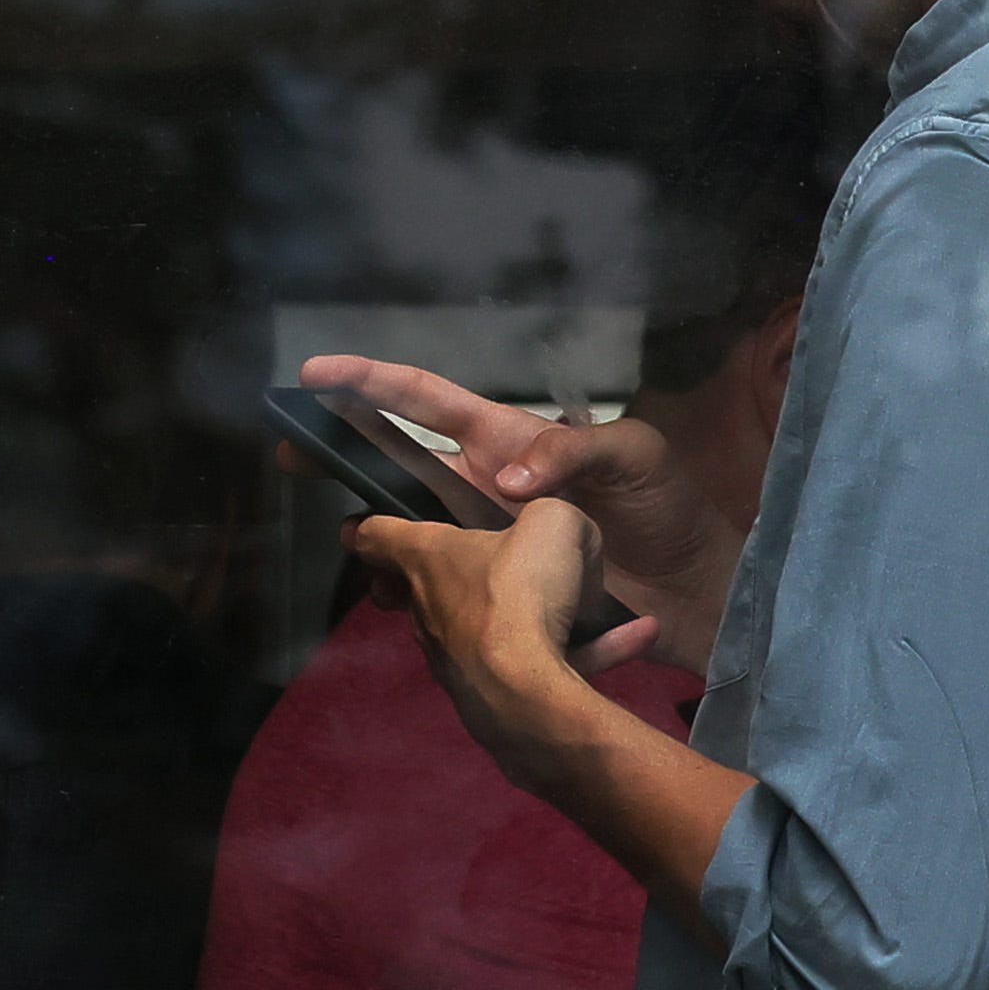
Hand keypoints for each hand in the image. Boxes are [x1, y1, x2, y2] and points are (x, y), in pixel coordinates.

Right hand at [303, 355, 723, 667]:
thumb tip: (502, 482)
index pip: (428, 401)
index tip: (314, 376)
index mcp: (508, 441)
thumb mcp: (636, 457)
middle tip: (290, 457)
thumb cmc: (669, 507)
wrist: (699, 587)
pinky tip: (416, 614)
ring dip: (380, 548)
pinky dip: (423, 601)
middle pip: (397, 467)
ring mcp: (486, 542)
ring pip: (409, 538)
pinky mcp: (499, 592)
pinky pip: (446, 594)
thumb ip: (576, 452)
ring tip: (367, 567)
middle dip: (342, 458)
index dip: (371, 384)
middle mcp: (484, 487)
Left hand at [351, 484, 613, 725]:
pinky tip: (635, 635)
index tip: (358, 522)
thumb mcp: (553, 521)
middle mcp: (429, 610)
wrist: (528, 691)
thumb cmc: (521, 592)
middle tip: (468, 560)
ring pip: (485, 627)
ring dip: (528, 615)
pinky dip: (583, 651)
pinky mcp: (487, 696)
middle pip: (418, 587)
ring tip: (588, 603)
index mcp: (428, 558)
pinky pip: (540, 662)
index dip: (368, 523)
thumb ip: (555, 514)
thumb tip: (563, 534)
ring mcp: (453, 659)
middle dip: (438, 574)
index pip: (378, 536)